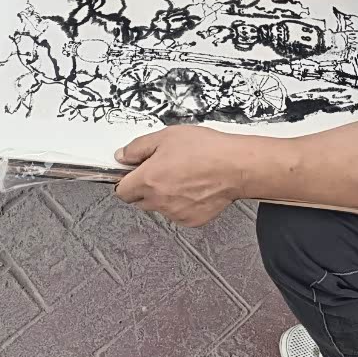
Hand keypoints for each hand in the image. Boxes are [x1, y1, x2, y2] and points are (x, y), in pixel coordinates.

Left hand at [114, 126, 246, 226]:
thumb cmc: (207, 150)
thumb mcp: (166, 136)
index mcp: (148, 179)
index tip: (133, 173)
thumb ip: (138, 147)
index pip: (121, 191)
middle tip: (162, 170)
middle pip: (139, 200)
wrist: (236, 166)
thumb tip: (123, 156)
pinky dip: (181, 203)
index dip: (127, 180)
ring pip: (159, 207)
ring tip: (183, 176)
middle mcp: (159, 200)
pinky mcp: (190, 220)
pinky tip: (192, 187)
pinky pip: (177, 213)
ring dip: (164, 195)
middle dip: (145, 187)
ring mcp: (175, 213)